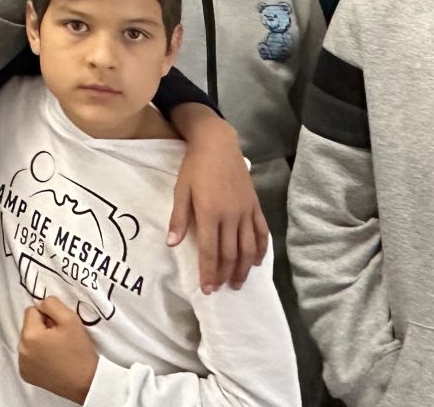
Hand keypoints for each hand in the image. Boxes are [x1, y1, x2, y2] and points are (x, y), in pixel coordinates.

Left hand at [18, 296, 97, 403]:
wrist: (86, 382)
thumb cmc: (79, 351)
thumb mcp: (70, 319)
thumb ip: (51, 304)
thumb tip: (40, 304)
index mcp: (29, 335)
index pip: (32, 310)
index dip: (47, 315)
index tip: (59, 327)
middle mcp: (21, 350)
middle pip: (29, 326)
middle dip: (42, 328)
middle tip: (60, 339)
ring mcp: (22, 365)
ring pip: (28, 341)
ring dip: (39, 342)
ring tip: (57, 351)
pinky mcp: (26, 375)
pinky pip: (28, 356)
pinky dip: (37, 356)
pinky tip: (51, 361)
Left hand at [167, 114, 268, 290]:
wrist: (217, 143)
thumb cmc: (194, 166)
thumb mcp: (181, 190)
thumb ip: (179, 219)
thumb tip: (172, 244)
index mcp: (210, 212)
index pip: (210, 251)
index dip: (209, 272)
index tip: (207, 289)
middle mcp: (231, 215)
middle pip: (230, 253)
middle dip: (224, 274)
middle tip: (220, 289)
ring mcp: (246, 210)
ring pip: (248, 247)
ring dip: (243, 268)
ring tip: (237, 283)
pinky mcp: (255, 205)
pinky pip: (261, 232)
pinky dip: (260, 249)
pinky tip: (256, 262)